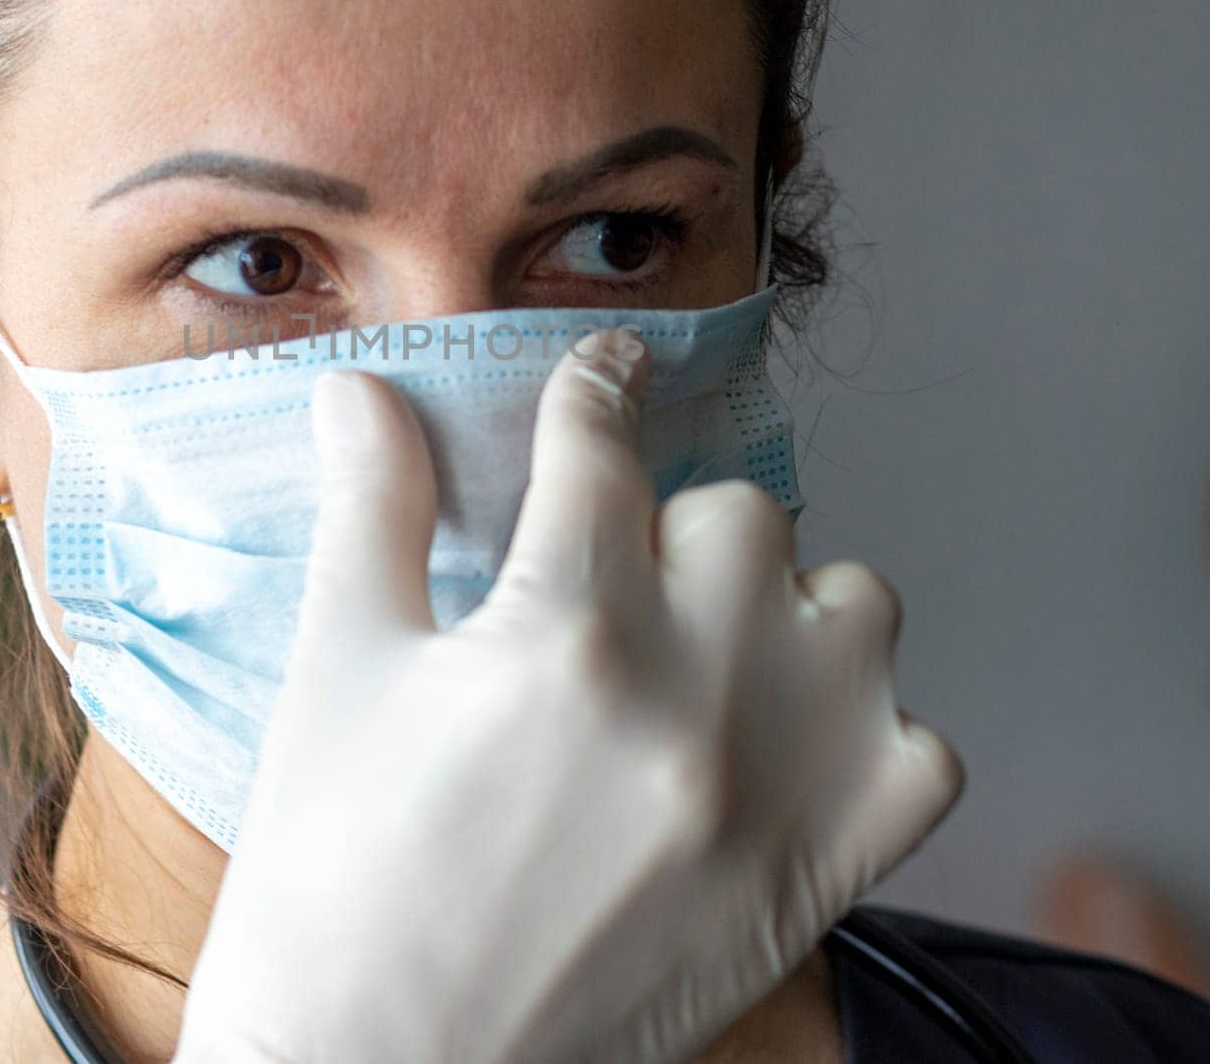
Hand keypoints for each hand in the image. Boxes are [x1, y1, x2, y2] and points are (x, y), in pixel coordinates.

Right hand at [173, 327, 963, 1063]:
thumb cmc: (335, 876)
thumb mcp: (339, 670)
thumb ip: (370, 508)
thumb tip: (358, 390)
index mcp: (560, 633)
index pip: (600, 445)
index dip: (595, 386)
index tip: (605, 371)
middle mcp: (693, 698)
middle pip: (737, 513)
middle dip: (665, 521)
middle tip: (607, 571)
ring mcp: (776, 796)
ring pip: (854, 607)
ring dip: (779, 602)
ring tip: (703, 644)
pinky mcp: (821, 884)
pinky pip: (920, 751)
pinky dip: (863, 727)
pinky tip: (776, 739)